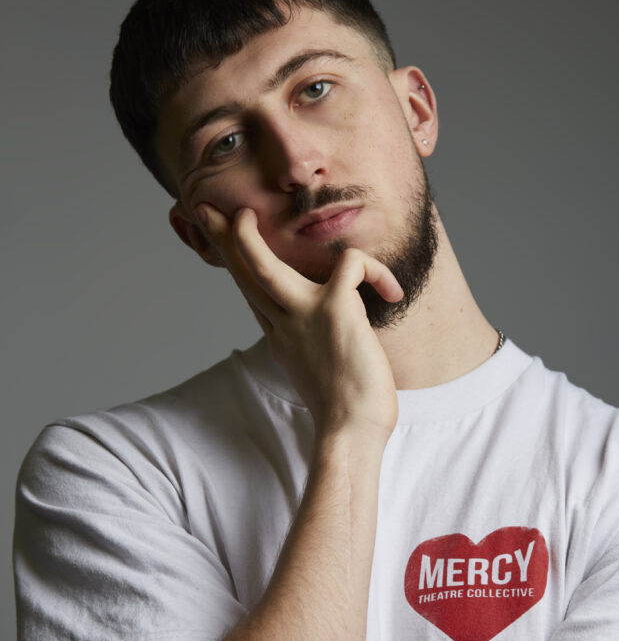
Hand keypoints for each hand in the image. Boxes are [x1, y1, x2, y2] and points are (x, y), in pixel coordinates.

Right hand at [198, 204, 402, 439]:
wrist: (351, 431)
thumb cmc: (345, 409)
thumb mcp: (318, 373)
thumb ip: (309, 347)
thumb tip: (313, 339)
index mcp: (281, 336)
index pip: (253, 292)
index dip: (237, 264)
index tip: (222, 241)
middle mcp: (284, 323)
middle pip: (242, 274)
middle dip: (221, 239)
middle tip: (204, 209)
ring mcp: (303, 315)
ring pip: (260, 265)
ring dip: (245, 238)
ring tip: (245, 214)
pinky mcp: (333, 310)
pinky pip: (351, 262)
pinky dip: (374, 268)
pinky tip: (390, 292)